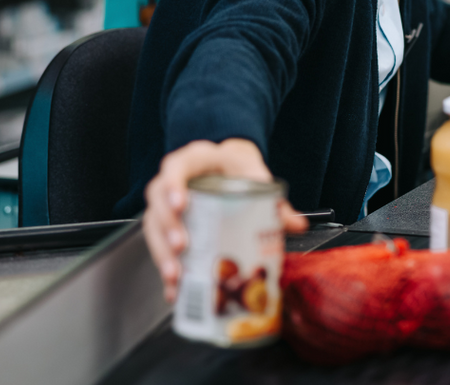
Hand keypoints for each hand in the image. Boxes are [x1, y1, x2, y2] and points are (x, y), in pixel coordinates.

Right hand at [142, 138, 307, 303]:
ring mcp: (167, 204)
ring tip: (175, 275)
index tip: (181, 204)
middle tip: (181, 246)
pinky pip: (158, 247)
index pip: (176, 166)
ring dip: (162, 252)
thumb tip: (297, 224)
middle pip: (158, 199)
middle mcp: (175, 181)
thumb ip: (275, 201)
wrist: (232, 170)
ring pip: (152, 225)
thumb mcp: (257, 178)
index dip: (173, 185)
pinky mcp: (166, 228)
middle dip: (167, 226)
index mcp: (196, 161)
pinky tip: (174, 290)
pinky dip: (165, 271)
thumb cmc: (239, 172)